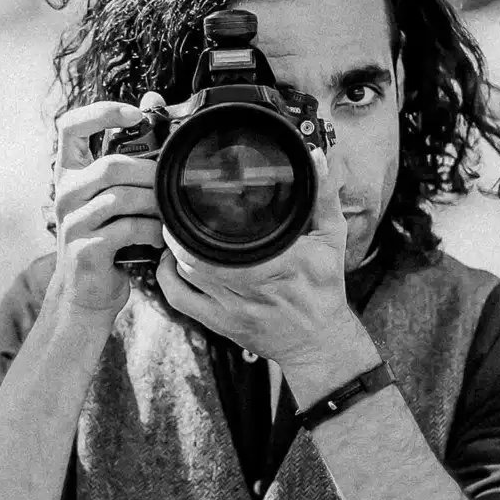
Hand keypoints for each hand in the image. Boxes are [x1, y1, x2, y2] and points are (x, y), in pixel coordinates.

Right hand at [47, 100, 164, 318]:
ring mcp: (71, 222)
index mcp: (70, 171)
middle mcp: (64, 192)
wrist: (90, 290)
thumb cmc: (110, 233)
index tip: (137, 114)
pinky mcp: (85, 249)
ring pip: (121, 197)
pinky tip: (161, 237)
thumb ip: (131, 152)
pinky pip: (127, 228)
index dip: (102, 112)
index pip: (70, 126)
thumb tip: (153, 100)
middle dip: (151, 173)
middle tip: (173, 183)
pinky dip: (152, 230)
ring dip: (155, 203)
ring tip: (169, 213)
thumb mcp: (115, 191)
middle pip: (110, 165)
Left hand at [155, 148, 376, 382]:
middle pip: (197, 255)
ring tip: (175, 231)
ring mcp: (233, 308)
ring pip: (186, 274)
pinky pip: (181, 302)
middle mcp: (253, 286)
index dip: (202, 219)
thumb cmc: (324, 288)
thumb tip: (317, 158)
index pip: (229, 241)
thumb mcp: (332, 238)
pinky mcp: (221, 324)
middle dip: (180, 231)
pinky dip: (167, 279)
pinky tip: (169, 263)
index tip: (194, 196)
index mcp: (281, 263)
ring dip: (173, 250)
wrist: (320, 341)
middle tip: (177, 211)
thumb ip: (323, 197)